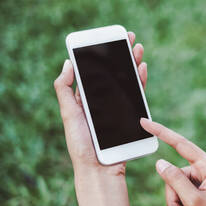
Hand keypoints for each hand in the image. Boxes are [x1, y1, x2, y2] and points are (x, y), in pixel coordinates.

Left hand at [54, 32, 146, 205]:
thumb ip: (64, 89)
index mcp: (88, 98)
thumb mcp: (68, 113)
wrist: (99, 167)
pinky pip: (137, 95)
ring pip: (128, 81)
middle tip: (129, 38)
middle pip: (115, 73)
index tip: (110, 40)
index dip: (104, 55)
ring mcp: (119, 107)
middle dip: (123, 55)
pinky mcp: (131, 115)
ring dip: (133, 64)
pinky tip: (142, 69)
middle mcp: (104, 101)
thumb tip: (67, 63)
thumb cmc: (81, 143)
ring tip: (138, 49)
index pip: (97, 71)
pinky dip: (140, 81)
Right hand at [140, 118, 205, 205]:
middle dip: (172, 193)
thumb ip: (175, 180)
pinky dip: (182, 200)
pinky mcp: (203, 180)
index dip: (160, 131)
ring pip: (178, 182)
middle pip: (176, 172)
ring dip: (177, 200)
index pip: (180, 143)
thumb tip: (160, 163)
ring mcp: (205, 173)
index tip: (145, 122)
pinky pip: (184, 187)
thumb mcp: (194, 201)